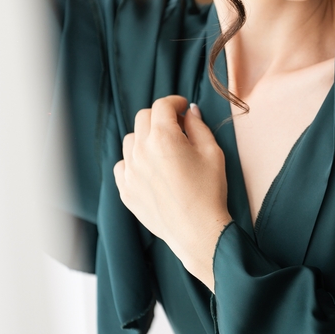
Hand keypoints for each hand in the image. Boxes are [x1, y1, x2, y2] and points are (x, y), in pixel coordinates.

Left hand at [113, 96, 231, 290]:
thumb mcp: (212, 152)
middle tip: (176, 127)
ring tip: (162, 150)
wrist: (197, 231)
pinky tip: (149, 169)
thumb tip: (190, 112)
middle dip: (159, 117)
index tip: (182, 107)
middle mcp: (141, 150)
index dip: (174, 102)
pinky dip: (134, 161)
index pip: (162, 106)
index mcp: (163, 137)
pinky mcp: (125, 189)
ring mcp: (130, 171)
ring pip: (131, 140)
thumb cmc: (209, 191)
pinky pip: (122, 165)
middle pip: (143, 118)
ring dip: (145, 138)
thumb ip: (199, 126)